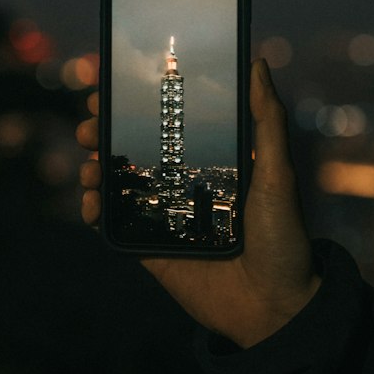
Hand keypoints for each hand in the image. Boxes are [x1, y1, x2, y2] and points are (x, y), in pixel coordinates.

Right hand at [76, 58, 320, 348]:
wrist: (276, 310)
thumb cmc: (283, 236)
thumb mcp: (277, 172)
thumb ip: (267, 120)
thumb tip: (258, 62)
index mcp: (211, 158)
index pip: (167, 121)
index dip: (136, 102)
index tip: (110, 85)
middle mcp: (184, 182)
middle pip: (133, 147)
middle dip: (104, 131)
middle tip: (90, 124)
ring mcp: (166, 216)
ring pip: (118, 182)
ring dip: (95, 167)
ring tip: (90, 165)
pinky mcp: (152, 249)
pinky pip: (115, 224)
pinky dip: (95, 210)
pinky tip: (89, 203)